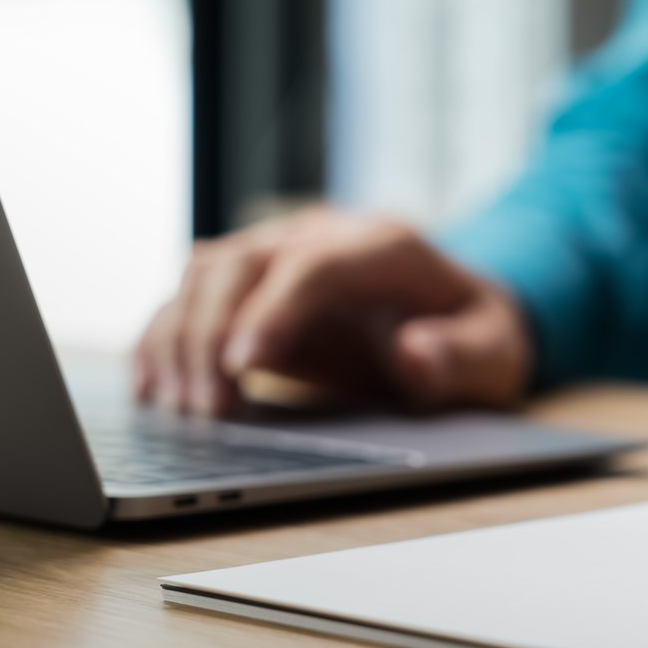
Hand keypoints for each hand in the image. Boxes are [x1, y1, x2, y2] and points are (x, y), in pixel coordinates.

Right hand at [134, 208, 532, 415]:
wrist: (461, 320)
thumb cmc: (476, 338)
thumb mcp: (494, 353)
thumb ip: (460, 355)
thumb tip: (414, 352)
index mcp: (385, 245)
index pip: (314, 265)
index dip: (273, 311)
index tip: (244, 367)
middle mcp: (322, 237)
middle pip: (240, 261)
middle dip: (210, 332)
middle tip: (206, 410)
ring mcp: (280, 256)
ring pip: (203, 275)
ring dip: (179, 339)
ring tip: (182, 411)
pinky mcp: (252, 288)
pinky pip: (190, 298)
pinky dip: (164, 338)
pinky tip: (152, 389)